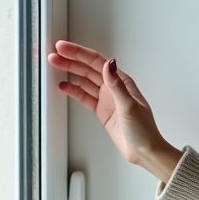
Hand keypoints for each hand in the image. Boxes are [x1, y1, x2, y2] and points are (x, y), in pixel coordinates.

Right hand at [47, 40, 182, 180]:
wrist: (144, 151)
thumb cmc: (144, 130)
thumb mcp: (129, 106)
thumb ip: (117, 85)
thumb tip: (109, 64)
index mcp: (122, 82)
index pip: (97, 62)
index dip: (80, 53)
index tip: (64, 48)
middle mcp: (114, 88)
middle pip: (88, 68)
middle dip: (71, 60)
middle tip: (54, 54)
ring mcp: (107, 99)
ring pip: (84, 80)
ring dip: (70, 72)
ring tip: (55, 65)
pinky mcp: (101, 110)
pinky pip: (84, 96)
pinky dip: (73, 90)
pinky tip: (63, 86)